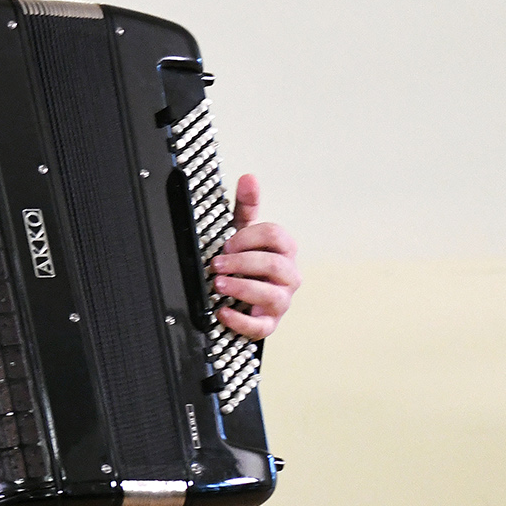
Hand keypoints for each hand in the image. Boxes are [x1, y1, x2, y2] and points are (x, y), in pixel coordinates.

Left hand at [209, 173, 299, 340]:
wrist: (245, 298)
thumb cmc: (247, 263)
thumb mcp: (243, 234)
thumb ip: (246, 207)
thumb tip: (248, 178)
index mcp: (284, 251)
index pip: (277, 236)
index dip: (249, 237)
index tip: (227, 243)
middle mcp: (288, 276)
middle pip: (275, 264)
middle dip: (243, 262)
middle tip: (216, 263)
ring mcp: (280, 302)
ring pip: (272, 295)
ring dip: (243, 287)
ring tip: (218, 284)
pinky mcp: (267, 325)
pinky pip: (259, 327)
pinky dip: (240, 320)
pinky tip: (222, 311)